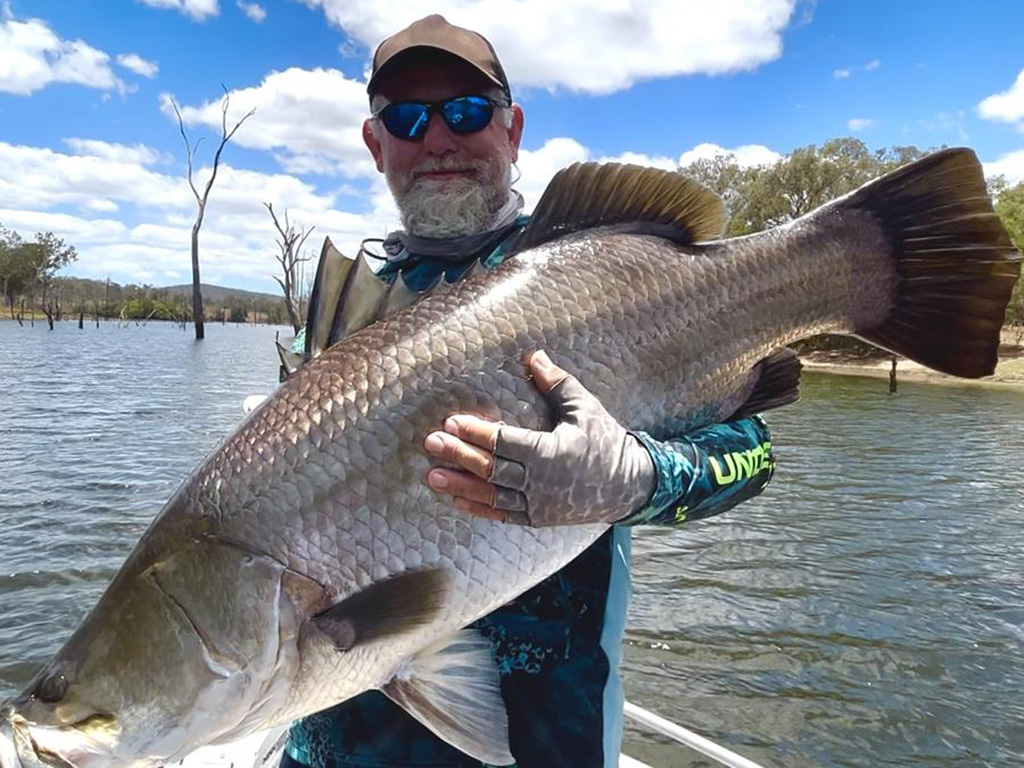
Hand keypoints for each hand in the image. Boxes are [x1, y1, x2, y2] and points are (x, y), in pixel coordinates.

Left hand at [424, 350, 655, 525]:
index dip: (476, 432)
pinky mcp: (539, 518)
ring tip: (432, 477)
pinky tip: (457, 500)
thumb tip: (534, 356)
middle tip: (431, 444)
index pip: (504, 441)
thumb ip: (557, 384)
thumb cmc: (607, 442)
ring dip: (460, 486)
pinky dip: (479, 508)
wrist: (630, 486)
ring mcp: (538, 504)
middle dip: (459, 455)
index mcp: (550, 452)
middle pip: (491, 468)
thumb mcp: (585, 408)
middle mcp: (540, 482)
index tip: (451, 422)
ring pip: (492, 495)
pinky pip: (504, 515)